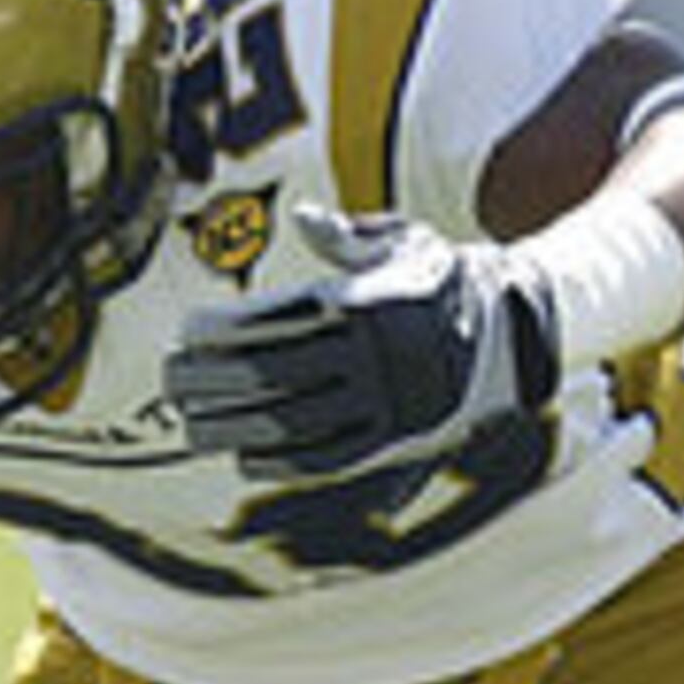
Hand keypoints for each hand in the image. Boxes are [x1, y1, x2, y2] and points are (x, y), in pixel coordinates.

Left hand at [160, 206, 561, 481]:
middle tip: (170, 380)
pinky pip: (328, 460)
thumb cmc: (441, 280)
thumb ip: (347, 238)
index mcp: (369, 302)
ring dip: (233, 426)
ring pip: (292, 422)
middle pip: (273, 374)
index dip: (222, 331)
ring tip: (191, 423)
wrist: (514, 333)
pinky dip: (280, 462)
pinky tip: (243, 456)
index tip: (184, 334)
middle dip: (212, 380)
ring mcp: (386, 404)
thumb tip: (302, 221)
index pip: (276, 320)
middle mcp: (375, 356)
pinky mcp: (396, 443)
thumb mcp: (404, 243)